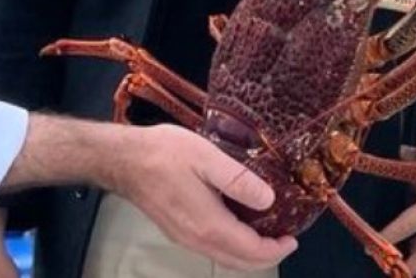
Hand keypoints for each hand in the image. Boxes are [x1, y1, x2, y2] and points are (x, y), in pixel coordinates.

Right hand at [108, 124, 296, 271]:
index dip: (277, 249)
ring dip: (248, 254)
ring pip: (225, 258)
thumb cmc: (163, 153)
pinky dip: (231, 247)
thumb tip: (269, 200)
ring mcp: (185, 238)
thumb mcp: (206, 156)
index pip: (252, 251)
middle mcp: (198, 239)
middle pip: (240, 262)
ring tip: (265, 234)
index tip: (293, 237)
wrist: (122, 160)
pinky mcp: (176, 232)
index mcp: (210, 225)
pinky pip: (212, 250)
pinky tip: (236, 227)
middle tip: (284, 239)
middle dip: (266, 256)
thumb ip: (239, 179)